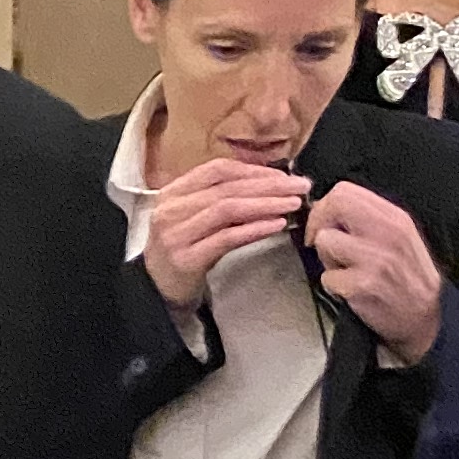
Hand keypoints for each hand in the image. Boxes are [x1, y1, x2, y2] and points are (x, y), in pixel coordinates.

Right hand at [141, 155, 306, 312]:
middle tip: (300, 186)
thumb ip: (221, 198)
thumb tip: (269, 183)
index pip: (217, 170)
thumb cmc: (184, 249)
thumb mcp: (196, 217)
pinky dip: (254, 229)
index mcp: (173, 192)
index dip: (253, 170)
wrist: (158, 289)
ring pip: (227, 209)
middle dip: (268, 185)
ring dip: (265, 204)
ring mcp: (176, 234)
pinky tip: (276, 224)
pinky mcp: (187, 259)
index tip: (282, 175)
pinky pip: (227, 238)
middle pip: (227, 188)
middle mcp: (171, 209)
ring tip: (293, 203)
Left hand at [306, 180, 444, 364]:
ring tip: (346, 269)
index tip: (323, 223)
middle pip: (335, 204)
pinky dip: (333, 286)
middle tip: (321, 242)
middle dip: (318, 223)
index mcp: (395, 218)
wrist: (426, 318)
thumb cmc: (408, 278)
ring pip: (325, 241)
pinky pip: (327, 277)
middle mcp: (388, 234)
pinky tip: (351, 289)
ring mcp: (375, 260)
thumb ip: (369, 218)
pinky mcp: (362, 285)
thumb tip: (329, 208)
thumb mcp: (401, 237)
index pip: (346, 190)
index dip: (325, 206)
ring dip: (327, 259)